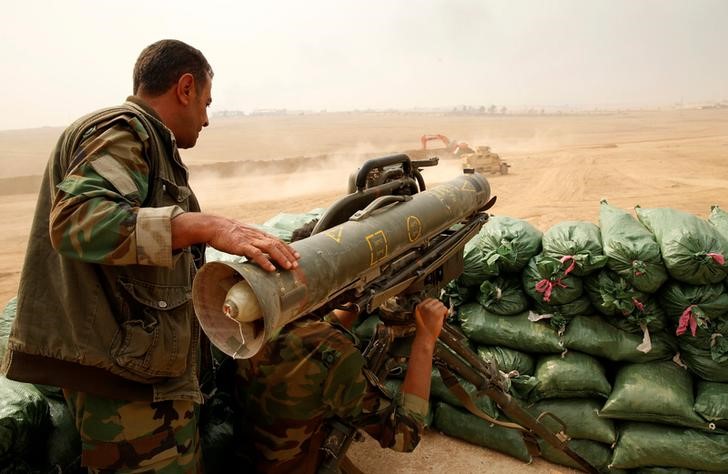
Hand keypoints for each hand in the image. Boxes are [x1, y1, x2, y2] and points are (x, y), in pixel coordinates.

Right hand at [171, 213, 299, 270]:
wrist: (214, 226)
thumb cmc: (228, 234)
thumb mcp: (244, 238)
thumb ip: (252, 246)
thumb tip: (257, 256)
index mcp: (259, 234)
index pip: (277, 241)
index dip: (288, 249)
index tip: (297, 256)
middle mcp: (257, 235)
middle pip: (277, 244)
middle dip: (288, 254)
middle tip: (297, 265)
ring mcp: (250, 240)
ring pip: (270, 248)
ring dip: (281, 258)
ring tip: (289, 267)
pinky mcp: (242, 245)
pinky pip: (256, 254)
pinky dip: (265, 261)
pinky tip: (271, 269)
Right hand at [413, 297, 447, 345]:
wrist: (424, 338)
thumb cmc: (423, 330)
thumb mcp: (420, 317)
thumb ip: (425, 310)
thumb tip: (433, 306)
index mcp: (419, 307)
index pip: (429, 299)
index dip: (434, 304)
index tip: (435, 308)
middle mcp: (425, 307)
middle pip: (436, 301)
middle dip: (438, 307)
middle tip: (438, 314)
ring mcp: (431, 309)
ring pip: (441, 304)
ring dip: (442, 310)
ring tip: (440, 316)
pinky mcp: (438, 313)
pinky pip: (445, 309)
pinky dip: (446, 313)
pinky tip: (443, 318)